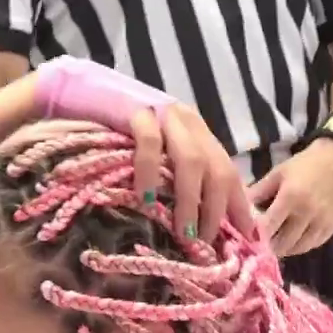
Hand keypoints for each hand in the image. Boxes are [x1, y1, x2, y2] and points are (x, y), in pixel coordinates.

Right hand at [127, 103, 254, 245]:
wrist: (86, 89)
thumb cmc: (119, 132)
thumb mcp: (157, 155)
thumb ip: (175, 178)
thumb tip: (193, 225)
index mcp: (199, 134)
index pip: (229, 171)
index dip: (240, 205)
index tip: (246, 237)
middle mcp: (189, 123)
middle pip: (218, 168)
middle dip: (217, 210)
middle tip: (207, 243)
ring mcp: (165, 115)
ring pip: (192, 160)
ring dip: (191, 201)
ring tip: (184, 234)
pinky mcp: (136, 112)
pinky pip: (150, 144)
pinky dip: (151, 174)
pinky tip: (146, 200)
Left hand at [248, 139, 332, 257]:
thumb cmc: (305, 164)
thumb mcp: (278, 173)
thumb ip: (258, 191)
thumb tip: (239, 206)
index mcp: (290, 198)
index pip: (268, 227)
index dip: (257, 236)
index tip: (249, 238)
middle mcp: (307, 213)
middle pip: (283, 243)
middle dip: (270, 247)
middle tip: (262, 246)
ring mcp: (322, 222)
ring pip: (299, 248)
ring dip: (286, 249)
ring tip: (277, 244)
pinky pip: (314, 244)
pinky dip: (302, 246)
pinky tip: (295, 240)